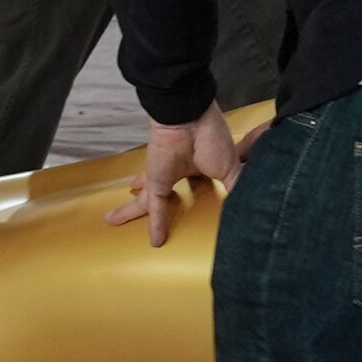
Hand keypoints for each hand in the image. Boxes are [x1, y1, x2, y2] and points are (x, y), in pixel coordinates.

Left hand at [105, 113, 245, 245]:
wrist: (191, 118)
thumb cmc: (212, 138)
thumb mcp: (231, 169)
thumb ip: (235, 188)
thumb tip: (247, 208)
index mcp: (201, 167)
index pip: (197, 186)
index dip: (197, 194)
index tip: (199, 204)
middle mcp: (179, 173)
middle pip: (165, 193)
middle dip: (153, 200)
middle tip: (145, 214)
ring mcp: (164, 178)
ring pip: (148, 202)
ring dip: (130, 211)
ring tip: (113, 220)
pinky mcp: (157, 184)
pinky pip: (157, 209)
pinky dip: (157, 226)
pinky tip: (156, 242)